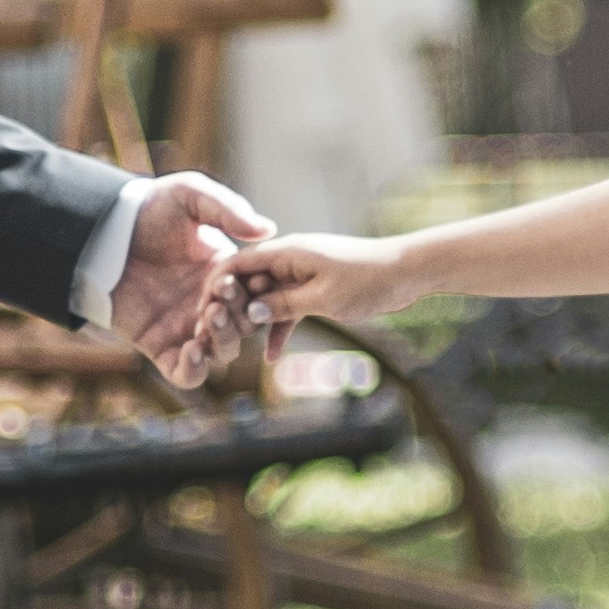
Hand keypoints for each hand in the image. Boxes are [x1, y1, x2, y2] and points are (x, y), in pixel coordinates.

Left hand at [108, 170, 278, 386]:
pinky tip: (193, 350)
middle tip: (219, 296)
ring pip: (223, 352)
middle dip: (239, 314)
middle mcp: (211, 304)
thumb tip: (268, 228)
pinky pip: (188, 374)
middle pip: (245, 326)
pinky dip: (195, 370)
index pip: (257, 293)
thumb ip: (228, 209)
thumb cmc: (146, 209)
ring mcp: (187, 328)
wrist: (101, 233)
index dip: (258, 290)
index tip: (249, 278)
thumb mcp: (189, 196)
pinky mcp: (160, 347)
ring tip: (208, 315)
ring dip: (223, 339)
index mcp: (226, 273)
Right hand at [218, 231, 423, 332]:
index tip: (202, 313)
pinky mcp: (314, 288)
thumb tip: (250, 314)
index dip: (216, 287)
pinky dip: (281, 328)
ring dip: (255, 323)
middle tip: (214, 337)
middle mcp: (289, 260)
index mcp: (287, 251)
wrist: (406, 274)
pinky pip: (288, 308)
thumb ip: (284, 305)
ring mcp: (301, 274)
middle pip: (248, 283)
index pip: (238, 264)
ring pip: (267, 298)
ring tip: (237, 349)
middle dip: (232, 309)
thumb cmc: (367, 279)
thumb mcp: (322, 298)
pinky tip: (273, 356)